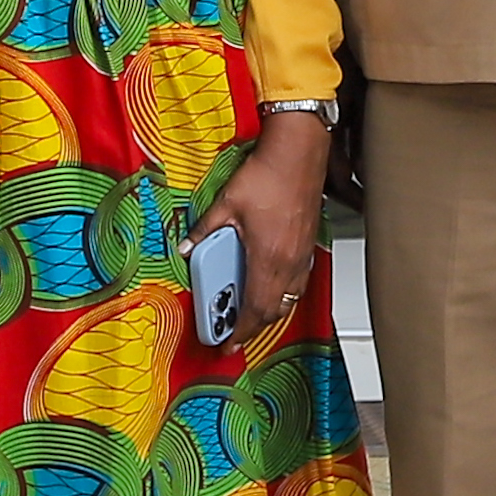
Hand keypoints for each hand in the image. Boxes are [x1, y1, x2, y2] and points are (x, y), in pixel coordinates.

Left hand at [200, 110, 334, 348]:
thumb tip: (186, 246)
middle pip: (274, 310)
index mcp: (267, 258)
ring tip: (251, 312)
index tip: (229, 343)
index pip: (255, 310)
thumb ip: (203, 230)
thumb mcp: (226, 203)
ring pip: (289, 298)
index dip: (241, 332)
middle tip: (235, 330)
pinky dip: (284, 291)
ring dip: (270, 309)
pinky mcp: (309, 243)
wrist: (298, 152)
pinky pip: (298, 281)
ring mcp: (302, 254)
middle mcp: (289, 262)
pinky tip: (270, 282)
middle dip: (254, 326)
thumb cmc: (269, 174)